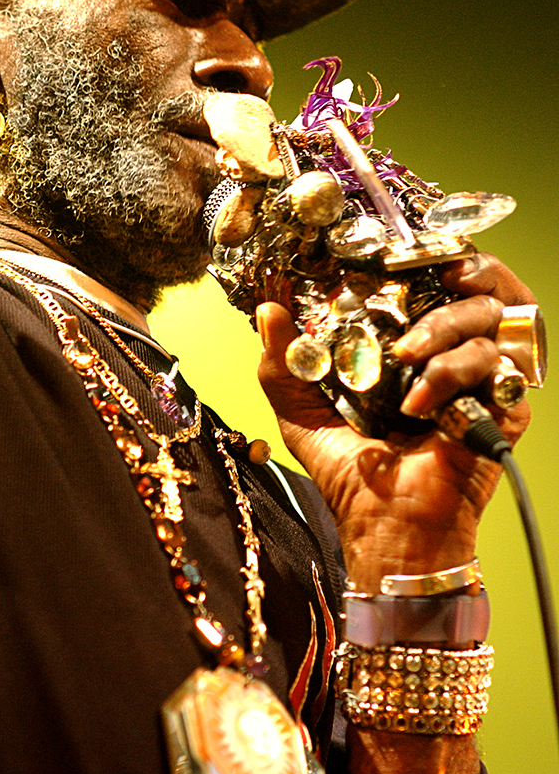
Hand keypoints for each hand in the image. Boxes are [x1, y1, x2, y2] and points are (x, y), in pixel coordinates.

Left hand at [256, 256, 530, 591]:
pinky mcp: (505, 407)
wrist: (385, 527)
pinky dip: (452, 374)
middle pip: (476, 283)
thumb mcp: (301, 411)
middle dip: (457, 264)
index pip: (430, 281)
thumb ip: (283, 360)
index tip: (394, 246)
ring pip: (487, 316)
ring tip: (407, 356)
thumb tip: (268, 307)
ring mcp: (482, 379)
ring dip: (443, 326)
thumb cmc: (349, 474)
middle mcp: (449, 355)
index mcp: (408, 347)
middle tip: (430, 269)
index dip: (423, 253)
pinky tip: (418, 407)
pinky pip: (495, 363)